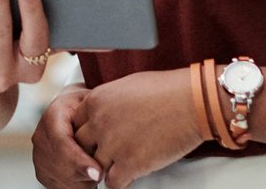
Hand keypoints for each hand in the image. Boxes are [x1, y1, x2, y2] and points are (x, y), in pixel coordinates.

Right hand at [32, 86, 102, 187]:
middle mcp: (41, 136)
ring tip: (94, 169)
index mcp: (53, 115)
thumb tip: (103, 142)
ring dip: (81, 180)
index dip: (79, 161)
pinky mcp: (42, 171)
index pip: (61, 142)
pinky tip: (85, 175)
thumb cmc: (87, 109)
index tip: (98, 172)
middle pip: (60, 165)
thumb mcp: (93, 104)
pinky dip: (75, 186)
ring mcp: (39, 155)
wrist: (73, 112)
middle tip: (102, 172)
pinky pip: (59, 186)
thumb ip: (95, 120)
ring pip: (60, 179)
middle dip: (83, 173)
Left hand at [70, 69, 204, 188]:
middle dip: (91, 151)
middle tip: (105, 155)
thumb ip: (108, 101)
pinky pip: (112, 183)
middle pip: (80, 146)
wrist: (191, 102)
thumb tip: (104, 112)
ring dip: (106, 168)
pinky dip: (120, 181)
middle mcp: (99, 122)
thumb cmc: (165, 89)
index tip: (96, 138)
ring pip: (93, 166)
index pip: (74, 123)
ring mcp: (112, 144)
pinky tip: (130, 174)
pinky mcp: (130, 164)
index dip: (87, 132)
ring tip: (118, 166)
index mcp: (96, 100)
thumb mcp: (126, 86)